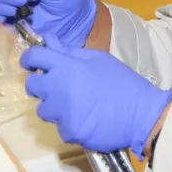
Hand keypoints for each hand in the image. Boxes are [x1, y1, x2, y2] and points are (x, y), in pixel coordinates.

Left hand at [21, 44, 171, 158]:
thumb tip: (47, 40)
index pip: (35, 56)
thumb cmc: (122, 83)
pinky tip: (86, 121)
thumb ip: (69, 51)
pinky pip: (60, 128)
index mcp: (67, 66)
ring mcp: (62, 112)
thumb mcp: (98, 59)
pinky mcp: (69, 131)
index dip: (30, 59)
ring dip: (55, 108)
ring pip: (44, 110)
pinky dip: (70, 125)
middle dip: (41, 85)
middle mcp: (59, 88)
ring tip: (75, 107)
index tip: (32, 63)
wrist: (142, 114)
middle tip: (57, 88)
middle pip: (32, 86)